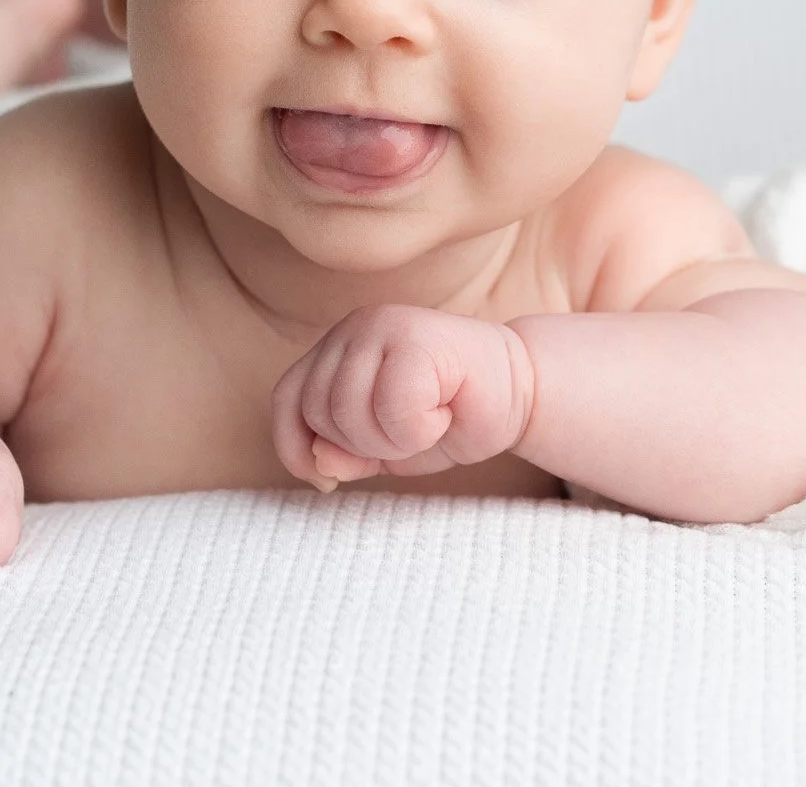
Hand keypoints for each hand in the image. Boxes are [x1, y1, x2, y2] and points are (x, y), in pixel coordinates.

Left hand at [271, 304, 536, 490]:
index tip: (327, 479)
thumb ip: (342, 453)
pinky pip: (392, 404)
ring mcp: (383, 325)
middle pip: (318, 412)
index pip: (286, 401)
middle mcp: (353, 329)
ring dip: (392, 439)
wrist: (519, 394)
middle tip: (410, 433)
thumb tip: (319, 461)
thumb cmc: (448, 417)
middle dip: (362, 446)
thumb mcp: (382, 448)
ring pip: (350, 412)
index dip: (296, 447)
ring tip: (427, 420)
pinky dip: (417, 427)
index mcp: (336, 350)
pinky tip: (443, 411)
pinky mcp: (417, 335)